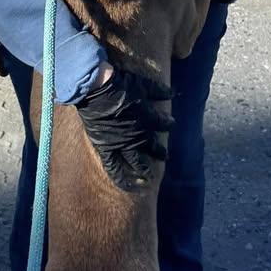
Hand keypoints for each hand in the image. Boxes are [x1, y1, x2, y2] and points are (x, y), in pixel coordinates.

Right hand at [76, 68, 172, 189]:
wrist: (97, 89)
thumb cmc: (120, 84)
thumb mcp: (143, 84)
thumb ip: (158, 90)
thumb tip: (172, 93)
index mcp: (147, 118)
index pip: (162, 124)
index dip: (167, 124)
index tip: (171, 125)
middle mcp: (137, 134)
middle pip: (152, 146)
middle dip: (159, 151)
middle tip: (165, 156)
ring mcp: (122, 143)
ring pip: (136, 161)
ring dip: (144, 169)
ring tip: (148, 176)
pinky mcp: (106, 147)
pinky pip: (114, 167)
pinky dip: (121, 178)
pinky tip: (127, 185)